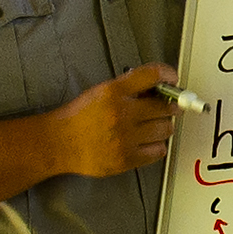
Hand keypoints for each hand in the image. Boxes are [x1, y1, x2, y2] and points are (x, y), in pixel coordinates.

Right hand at [52, 63, 180, 177]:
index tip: (172, 79)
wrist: (59, 142)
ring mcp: (125, 138)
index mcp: (113, 92)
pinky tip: (147, 142)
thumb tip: (158, 88)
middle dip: (169, 106)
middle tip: (166, 108)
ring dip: (163, 127)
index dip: (168, 74)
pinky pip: (159, 151)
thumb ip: (128, 88)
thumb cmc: (79, 117)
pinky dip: (157, 146)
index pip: (151, 75)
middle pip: (165, 106)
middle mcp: (121, 113)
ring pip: (165, 129)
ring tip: (152, 126)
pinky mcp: (126, 159)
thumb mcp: (101, 92)